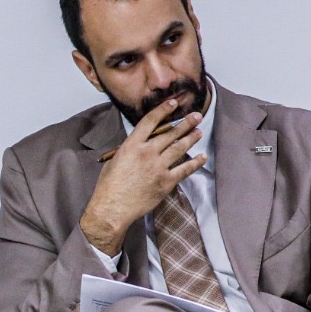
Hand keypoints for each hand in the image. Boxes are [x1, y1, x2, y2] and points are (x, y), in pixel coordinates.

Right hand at [78, 93, 206, 257]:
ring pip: (179, 148)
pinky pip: (184, 170)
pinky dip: (195, 163)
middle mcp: (147, 153)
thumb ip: (130, 150)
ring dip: (191, 138)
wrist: (113, 208)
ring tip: (199, 132)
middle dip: (185, 123)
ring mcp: (158, 167)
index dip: (163, 110)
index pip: (150, 121)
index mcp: (132, 145)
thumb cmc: (109, 186)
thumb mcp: (115, 160)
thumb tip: (140, 145)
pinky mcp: (166, 182)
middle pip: (170, 133)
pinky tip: (201, 157)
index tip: (172, 103)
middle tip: (196, 116)